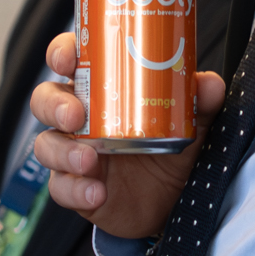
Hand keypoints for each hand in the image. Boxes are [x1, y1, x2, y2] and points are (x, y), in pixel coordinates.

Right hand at [29, 34, 223, 240]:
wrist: (172, 201)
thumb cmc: (170, 148)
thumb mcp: (191, 122)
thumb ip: (201, 102)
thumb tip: (209, 85)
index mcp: (101, 90)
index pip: (71, 61)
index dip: (61, 53)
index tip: (68, 58)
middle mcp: (81, 118)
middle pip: (45, 99)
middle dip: (54, 104)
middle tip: (75, 115)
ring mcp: (73, 152)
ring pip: (46, 144)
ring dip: (62, 151)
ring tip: (89, 161)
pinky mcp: (74, 187)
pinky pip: (60, 188)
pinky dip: (75, 190)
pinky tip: (96, 192)